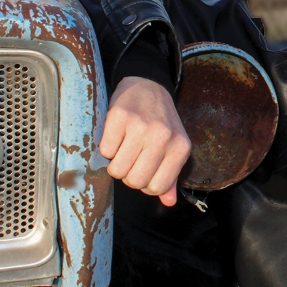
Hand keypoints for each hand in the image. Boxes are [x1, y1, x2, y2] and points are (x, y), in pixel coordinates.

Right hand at [100, 76, 190, 205]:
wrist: (148, 85)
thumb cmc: (161, 120)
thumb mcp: (174, 145)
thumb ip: (171, 175)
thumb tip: (168, 202)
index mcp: (180, 148)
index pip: (157, 187)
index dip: (145, 184)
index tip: (143, 169)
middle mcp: (163, 137)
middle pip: (135, 182)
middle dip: (128, 176)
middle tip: (130, 159)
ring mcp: (142, 127)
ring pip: (117, 170)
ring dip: (115, 164)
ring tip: (123, 148)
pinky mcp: (120, 117)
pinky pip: (105, 151)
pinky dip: (106, 148)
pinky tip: (116, 136)